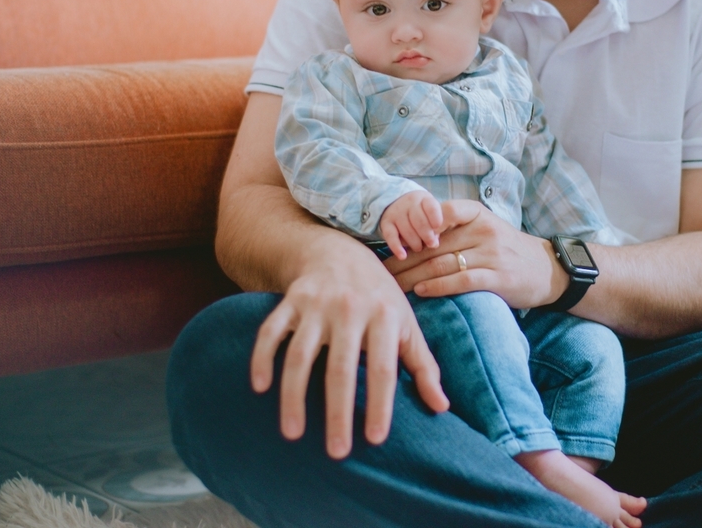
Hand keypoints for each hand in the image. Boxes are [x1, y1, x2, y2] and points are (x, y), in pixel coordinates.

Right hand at [248, 231, 448, 458]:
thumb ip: (423, 365)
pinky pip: (270, 332)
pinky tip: (260, 388)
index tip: (375, 439)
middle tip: (336, 452)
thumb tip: (441, 406)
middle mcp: (349, 309)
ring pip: (299, 355)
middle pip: (340, 368)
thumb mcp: (406, 324)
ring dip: (293, 397)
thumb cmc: (379, 297)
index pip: (383, 368)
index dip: (380, 404)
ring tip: (293, 434)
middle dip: (337, 413)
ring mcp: (316, 305)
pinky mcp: (289, 301)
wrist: (340, 250)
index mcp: (383, 316)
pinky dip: (261, 358)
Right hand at [379, 191, 443, 259]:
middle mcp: (409, 203)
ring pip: (407, 230)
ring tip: (419, 248)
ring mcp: (396, 212)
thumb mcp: (430, 213)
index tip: (438, 228)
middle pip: (419, 221)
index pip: (431, 207)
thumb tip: (434, 244)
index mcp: (424, 199)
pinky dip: (396, 247)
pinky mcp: (386, 223)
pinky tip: (403, 256)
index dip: (435, 218)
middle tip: (431, 244)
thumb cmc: (421, 211)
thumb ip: (435, 227)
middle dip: (427, 235)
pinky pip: (390, 236)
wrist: (397, 202)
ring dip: (415, 243)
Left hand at [384, 200, 569, 309]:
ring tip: (393, 286)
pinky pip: (463, 280)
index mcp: (477, 214)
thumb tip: (410, 240)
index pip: (440, 213)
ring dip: (414, 276)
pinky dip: (439, 286)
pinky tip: (421, 292)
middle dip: (404, 259)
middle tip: (381, 271)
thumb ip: (454, 230)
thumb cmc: (506, 250)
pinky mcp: (499, 278)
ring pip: (443, 263)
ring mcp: (493, 254)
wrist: (547, 269)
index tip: (391, 243)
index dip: (413, 228)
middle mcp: (484, 230)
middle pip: (434, 245)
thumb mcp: (484, 228)